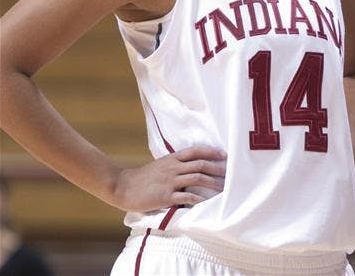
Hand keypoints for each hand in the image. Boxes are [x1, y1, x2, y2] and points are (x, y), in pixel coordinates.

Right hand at [112, 146, 226, 211]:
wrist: (123, 186)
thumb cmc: (143, 177)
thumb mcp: (161, 165)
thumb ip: (175, 164)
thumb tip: (193, 166)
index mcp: (172, 159)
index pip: (195, 151)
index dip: (211, 151)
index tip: (225, 154)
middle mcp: (173, 168)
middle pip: (201, 164)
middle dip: (218, 168)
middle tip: (231, 172)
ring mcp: (170, 182)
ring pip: (197, 179)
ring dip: (213, 183)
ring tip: (225, 188)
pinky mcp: (165, 196)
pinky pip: (186, 196)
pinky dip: (199, 198)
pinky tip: (208, 201)